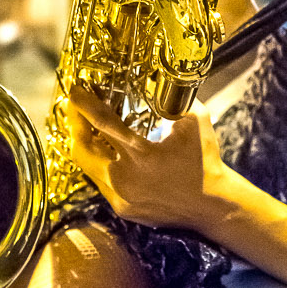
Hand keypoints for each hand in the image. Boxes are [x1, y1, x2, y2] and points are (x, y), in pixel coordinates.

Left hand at [65, 86, 230, 228]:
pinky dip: (99, 163)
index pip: (102, 123)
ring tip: (88, 126)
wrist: (212, 205)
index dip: (84, 104)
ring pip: (87, 167)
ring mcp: (121, 197)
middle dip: (74, 124)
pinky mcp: (122, 208)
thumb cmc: (205, 161)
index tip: (75, 89)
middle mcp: (126, 178)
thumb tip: (153, 79)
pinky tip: (106, 151)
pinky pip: (100, 182)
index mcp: (143, 154)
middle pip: (82, 149)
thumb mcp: (193, 121)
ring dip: (85, 144)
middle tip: (75, 107)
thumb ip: (172, 98)